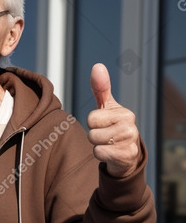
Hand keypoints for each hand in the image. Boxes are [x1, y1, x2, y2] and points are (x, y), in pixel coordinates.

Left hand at [87, 63, 139, 177]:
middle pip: (92, 132)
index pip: (91, 118)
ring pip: (95, 143)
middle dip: (94, 136)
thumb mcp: (107, 108)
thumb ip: (101, 88)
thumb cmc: (113, 128)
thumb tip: (97, 66)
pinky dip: (102, 155)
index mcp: (125, 114)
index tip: (104, 125)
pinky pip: (100, 153)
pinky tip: (112, 154)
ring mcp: (130, 142)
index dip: (93, 123)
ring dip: (98, 146)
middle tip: (106, 137)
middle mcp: (130, 127)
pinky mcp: (127, 156)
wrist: (126, 156)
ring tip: (109, 145)